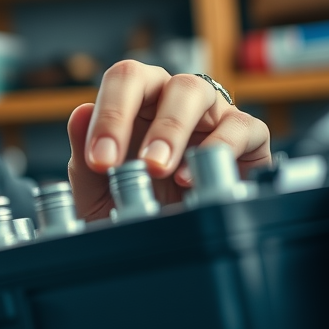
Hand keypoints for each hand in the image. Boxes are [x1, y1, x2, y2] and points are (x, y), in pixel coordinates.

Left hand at [67, 60, 270, 220]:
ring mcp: (212, 113)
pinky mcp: (248, 137)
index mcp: (137, 100)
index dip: (110, 113)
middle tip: (135, 165)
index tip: (99, 160)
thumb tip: (80, 112)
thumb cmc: (138, 205)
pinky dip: (218, 149)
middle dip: (142, 119)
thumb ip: (84, 151)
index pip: (123, 80)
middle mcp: (174, 98)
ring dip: (174, 129)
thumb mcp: (98, 189)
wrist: (174, 249)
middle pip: (162, 79)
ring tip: (158, 169)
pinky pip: (240, 127)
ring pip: (197, 91)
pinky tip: (191, 180)